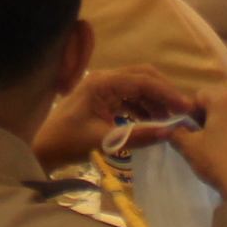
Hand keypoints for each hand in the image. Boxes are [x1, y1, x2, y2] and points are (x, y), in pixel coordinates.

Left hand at [30, 64, 200, 171]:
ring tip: (171, 121)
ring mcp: (104, 88)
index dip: (166, 93)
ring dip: (156, 102)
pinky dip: (145, 108)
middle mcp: (105, 79)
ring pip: (139, 87)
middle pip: (143, 77)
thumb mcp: (103, 141)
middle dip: (165, 93)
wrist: (42, 148)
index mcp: (102, 83)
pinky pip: (131, 97)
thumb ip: (136, 136)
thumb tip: (168, 133)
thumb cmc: (68, 142)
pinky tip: (154, 123)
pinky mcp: (104, 98)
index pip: (142, 81)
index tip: (185, 108)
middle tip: (183, 112)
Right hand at [161, 78, 226, 205]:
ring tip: (220, 149)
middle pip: (220, 103)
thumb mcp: (189, 148)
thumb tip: (174, 128)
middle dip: (209, 117)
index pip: (200, 96)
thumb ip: (177, 132)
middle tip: (202, 140)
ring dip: (226, 126)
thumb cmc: (218, 161)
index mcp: (224, 99)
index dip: (190, 112)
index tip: (188, 131)